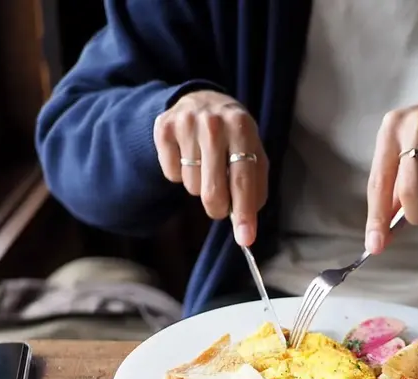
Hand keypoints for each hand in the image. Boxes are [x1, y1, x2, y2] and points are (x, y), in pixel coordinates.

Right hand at [154, 90, 267, 245]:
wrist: (202, 101)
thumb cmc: (233, 138)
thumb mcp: (253, 153)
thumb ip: (254, 188)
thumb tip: (246, 227)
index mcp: (242, 128)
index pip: (242, 180)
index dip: (244, 213)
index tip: (245, 239)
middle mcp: (213, 122)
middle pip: (212, 190)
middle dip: (217, 209)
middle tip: (219, 207)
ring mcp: (186, 123)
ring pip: (191, 185)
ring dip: (199, 186)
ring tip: (205, 166)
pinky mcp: (163, 128)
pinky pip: (171, 174)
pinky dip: (180, 175)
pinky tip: (188, 157)